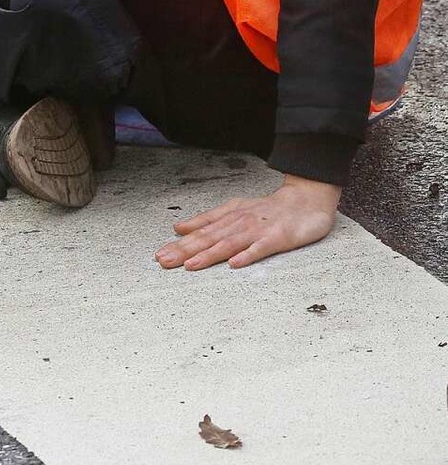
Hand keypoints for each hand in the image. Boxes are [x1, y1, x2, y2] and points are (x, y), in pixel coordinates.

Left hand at [155, 174, 340, 270]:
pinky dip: (248, 255)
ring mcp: (259, 230)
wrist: (306, 199)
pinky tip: (234, 264)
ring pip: (230, 243)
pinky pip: (261, 248)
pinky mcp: (278, 238)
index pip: (200, 233)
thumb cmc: (269, 209)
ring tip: (191, 266)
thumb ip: (207, 219)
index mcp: (228, 218)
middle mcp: (239, 223)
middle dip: (185, 251)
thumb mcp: (233, 210)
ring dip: (209, 254)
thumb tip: (178, 227)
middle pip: (209, 239)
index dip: (179, 244)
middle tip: (164, 262)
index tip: (158, 256)